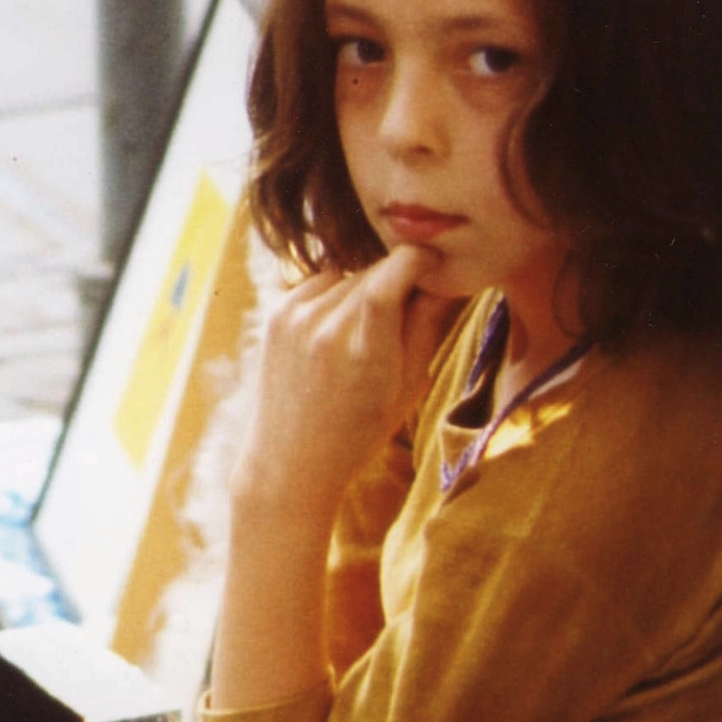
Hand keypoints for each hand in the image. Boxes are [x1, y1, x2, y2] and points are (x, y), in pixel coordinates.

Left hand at [232, 246, 457, 537]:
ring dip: (363, 292)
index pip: (395, 271)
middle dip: (395, 285)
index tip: (432, 265)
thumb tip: (443, 275)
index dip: (419, 259)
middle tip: (398, 323)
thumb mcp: (408, 388)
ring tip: (360, 339)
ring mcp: (296, 318)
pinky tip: (334, 337)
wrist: (291, 461)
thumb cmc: (360, 432)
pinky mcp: (277, 314)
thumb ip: (426, 326)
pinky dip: (334, 298)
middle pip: (376, 273)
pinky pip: (320, 283)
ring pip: (349, 275)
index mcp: (367, 351)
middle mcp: (327, 329)